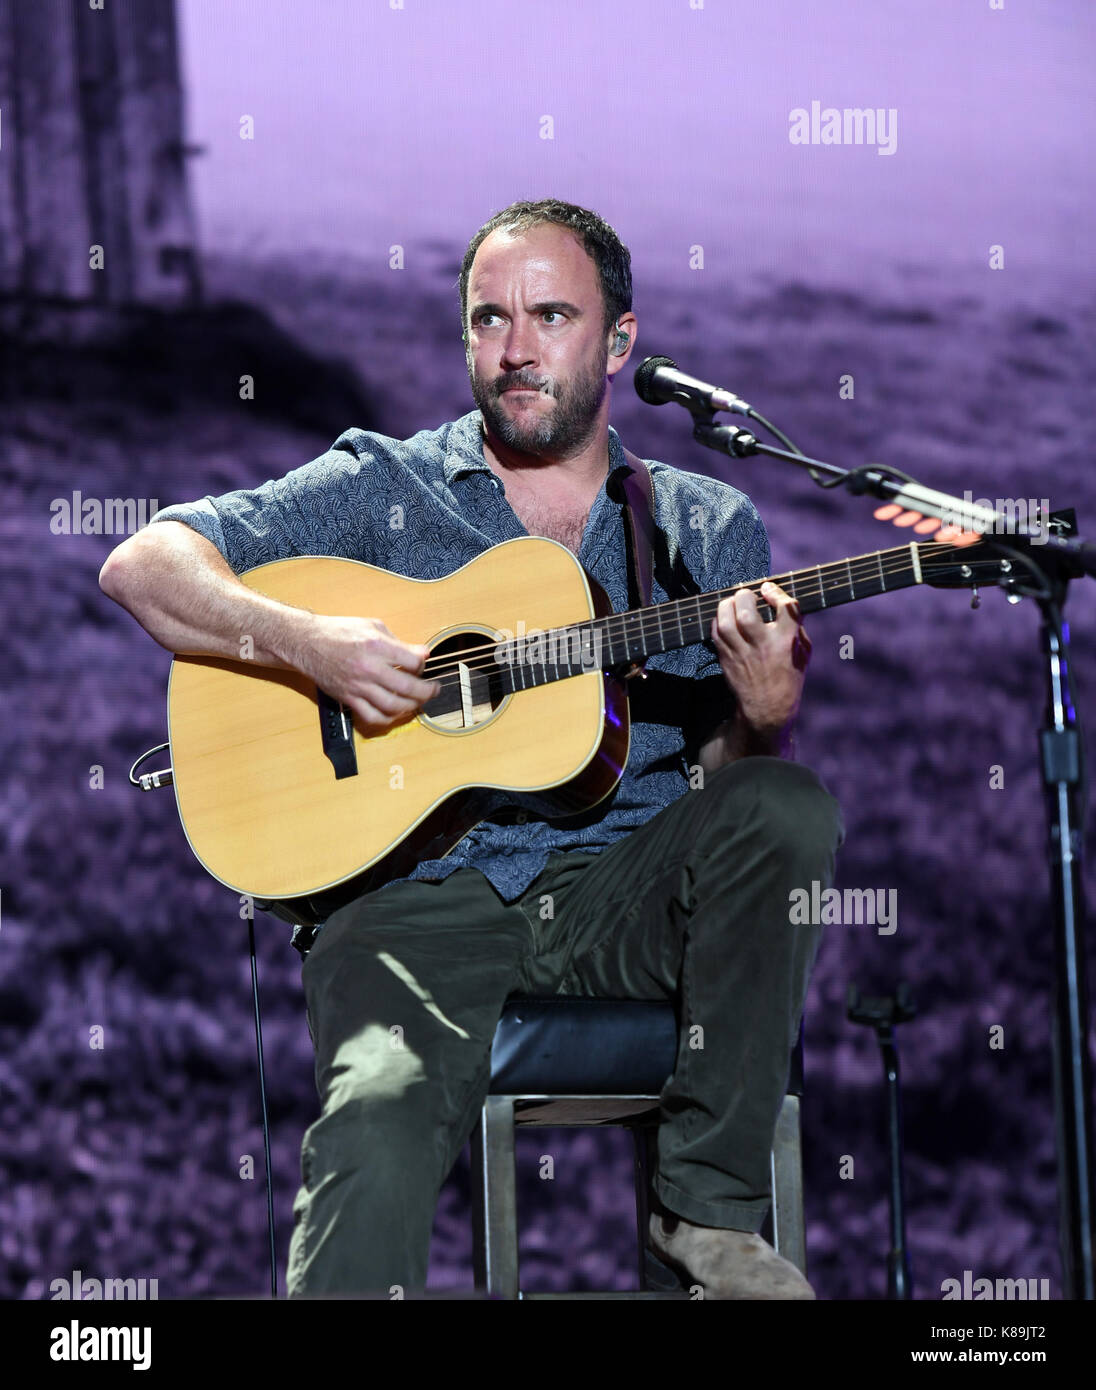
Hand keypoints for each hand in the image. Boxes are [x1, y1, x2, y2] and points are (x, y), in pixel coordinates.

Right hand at [299, 615, 440, 732]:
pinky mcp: (349, 698)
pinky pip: (373, 717)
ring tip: (418, 701)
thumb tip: (421, 653)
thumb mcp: (372, 626)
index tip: (423, 663)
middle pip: (409, 688)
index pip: (413, 662)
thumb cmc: (339, 632)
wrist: (307, 643)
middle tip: (434, 689)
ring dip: (412, 706)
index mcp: (376, 646)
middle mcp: (369, 668)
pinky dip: (389, 718)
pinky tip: (396, 712)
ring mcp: (358, 686)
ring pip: (394, 706)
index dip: (423, 664)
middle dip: (428, 691)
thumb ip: (398, 641)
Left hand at [710, 581, 810, 742]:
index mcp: (786, 643)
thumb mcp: (803, 652)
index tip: (768, 589)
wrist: (767, 709)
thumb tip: (781, 601)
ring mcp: (742, 654)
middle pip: (746, 612)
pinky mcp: (726, 659)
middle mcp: (763, 647)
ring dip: (727, 606)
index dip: (776, 593)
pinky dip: (718, 621)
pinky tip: (726, 619)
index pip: (786, 609)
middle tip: (747, 596)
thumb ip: (796, 627)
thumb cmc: (788, 677)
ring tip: (734, 604)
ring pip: (726, 622)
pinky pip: (716, 633)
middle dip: (744, 596)